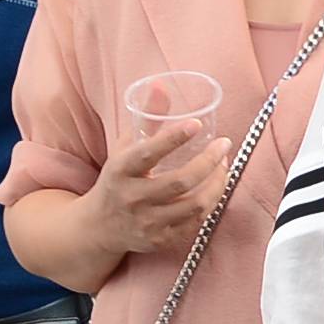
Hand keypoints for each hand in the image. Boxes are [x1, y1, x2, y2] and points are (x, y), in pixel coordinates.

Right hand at [90, 118, 218, 265]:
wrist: (99, 228)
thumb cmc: (117, 180)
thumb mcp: (124, 148)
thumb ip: (146, 117)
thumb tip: (161, 83)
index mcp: (120, 171)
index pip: (147, 153)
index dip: (173, 138)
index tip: (196, 123)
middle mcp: (132, 198)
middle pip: (180, 181)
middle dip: (209, 161)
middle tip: (224, 144)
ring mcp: (147, 222)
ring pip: (194, 204)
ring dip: (217, 182)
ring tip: (224, 165)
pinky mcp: (160, 240)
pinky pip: (195, 221)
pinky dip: (211, 201)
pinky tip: (215, 187)